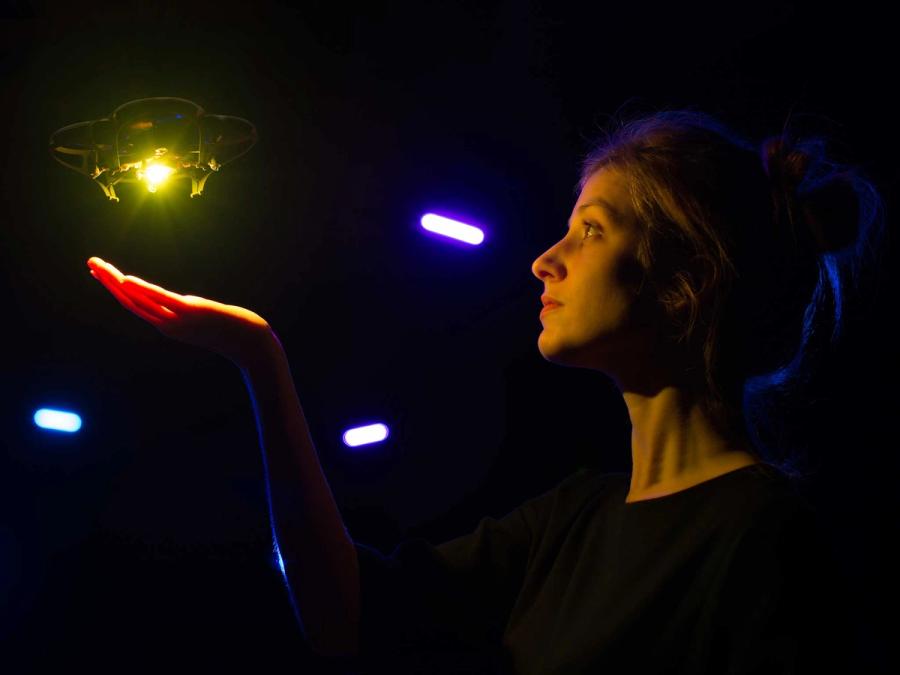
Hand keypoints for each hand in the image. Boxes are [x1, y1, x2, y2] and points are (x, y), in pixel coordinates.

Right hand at [87, 256, 273, 367]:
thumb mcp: (204, 320)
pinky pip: (161, 300)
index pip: (135, 305)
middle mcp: (167, 324)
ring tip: (98, 266)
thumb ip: (189, 312)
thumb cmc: (232, 333)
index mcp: (168, 325)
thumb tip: (182, 303)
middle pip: (130, 301)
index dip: (115, 289)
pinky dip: (143, 290)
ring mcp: (177, 319)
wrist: (251, 345)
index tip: (101, 274)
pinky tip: (127, 280)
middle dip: (108, 282)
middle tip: (89, 263)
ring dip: (116, 281)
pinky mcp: (191, 312)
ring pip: (139, 300)